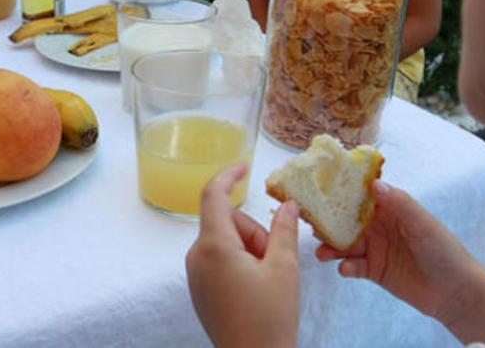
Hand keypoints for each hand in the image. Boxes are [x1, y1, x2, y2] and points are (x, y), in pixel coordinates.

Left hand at [186, 163, 300, 347]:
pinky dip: (240, 263)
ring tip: (268, 280)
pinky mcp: (200, 289)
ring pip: (226, 241)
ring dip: (250, 249)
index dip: (229, 175)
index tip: (245, 166)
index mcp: (213, 246)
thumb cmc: (269, 319)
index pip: (213, 195)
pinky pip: (219, 259)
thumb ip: (285, 230)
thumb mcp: (285, 269)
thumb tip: (289, 204)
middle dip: (255, 232)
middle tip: (276, 260)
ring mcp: (195, 274)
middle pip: (227, 222)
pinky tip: (257, 288)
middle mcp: (196, 256)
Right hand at [316, 180, 484, 340]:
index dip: (340, 190)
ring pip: (344, 244)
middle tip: (309, 223)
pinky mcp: (372, 270)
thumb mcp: (422, 223)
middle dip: (328, 221)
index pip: (360, 195)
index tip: (319, 186)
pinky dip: (345, 266)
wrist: (454, 291)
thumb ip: (399, 203)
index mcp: (389, 209)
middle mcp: (377, 226)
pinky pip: (352, 266)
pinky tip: (345, 269)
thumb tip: (373, 183)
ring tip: (322, 252)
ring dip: (331, 246)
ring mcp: (374, 248)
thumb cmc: (444, 250)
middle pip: (345, 220)